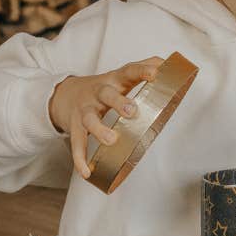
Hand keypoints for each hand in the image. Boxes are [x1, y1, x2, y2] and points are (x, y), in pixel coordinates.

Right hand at [48, 57, 163, 177]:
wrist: (66, 94)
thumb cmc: (104, 87)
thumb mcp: (121, 75)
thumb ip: (144, 67)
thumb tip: (170, 64)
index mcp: (114, 80)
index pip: (129, 71)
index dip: (142, 71)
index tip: (155, 74)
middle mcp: (98, 93)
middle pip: (106, 94)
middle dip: (118, 102)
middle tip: (132, 111)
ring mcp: (85, 110)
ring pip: (89, 119)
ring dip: (99, 130)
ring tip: (111, 140)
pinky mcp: (74, 127)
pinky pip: (76, 143)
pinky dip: (80, 158)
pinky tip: (88, 171)